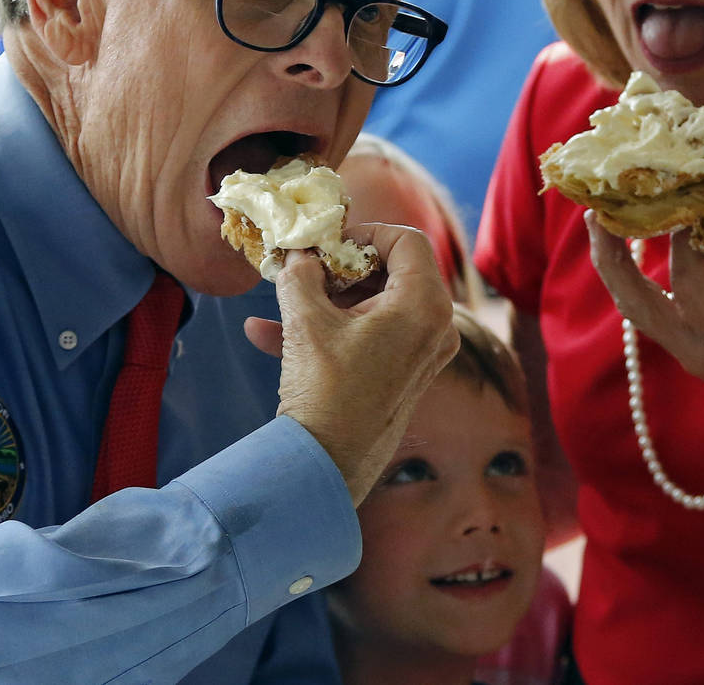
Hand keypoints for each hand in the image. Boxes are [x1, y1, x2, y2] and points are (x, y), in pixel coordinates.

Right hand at [244, 224, 456, 503]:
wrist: (326, 469)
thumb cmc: (324, 391)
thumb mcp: (306, 320)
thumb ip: (301, 273)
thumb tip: (298, 252)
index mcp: (425, 305)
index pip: (406, 240)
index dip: (364, 233)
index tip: (327, 244)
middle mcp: (436, 327)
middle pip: (395, 270)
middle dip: (343, 267)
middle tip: (306, 268)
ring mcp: (425, 353)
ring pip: (378, 303)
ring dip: (328, 299)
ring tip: (282, 301)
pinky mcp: (407, 374)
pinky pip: (372, 335)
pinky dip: (331, 330)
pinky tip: (266, 334)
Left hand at [586, 210, 703, 405]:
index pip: (691, 286)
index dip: (683, 241)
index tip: (682, 198)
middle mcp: (697, 353)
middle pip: (639, 304)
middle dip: (614, 255)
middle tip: (598, 208)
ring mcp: (680, 351)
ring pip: (630, 305)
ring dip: (610, 260)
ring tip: (597, 216)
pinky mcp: (672, 340)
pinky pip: (637, 303)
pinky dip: (623, 268)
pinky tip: (615, 235)